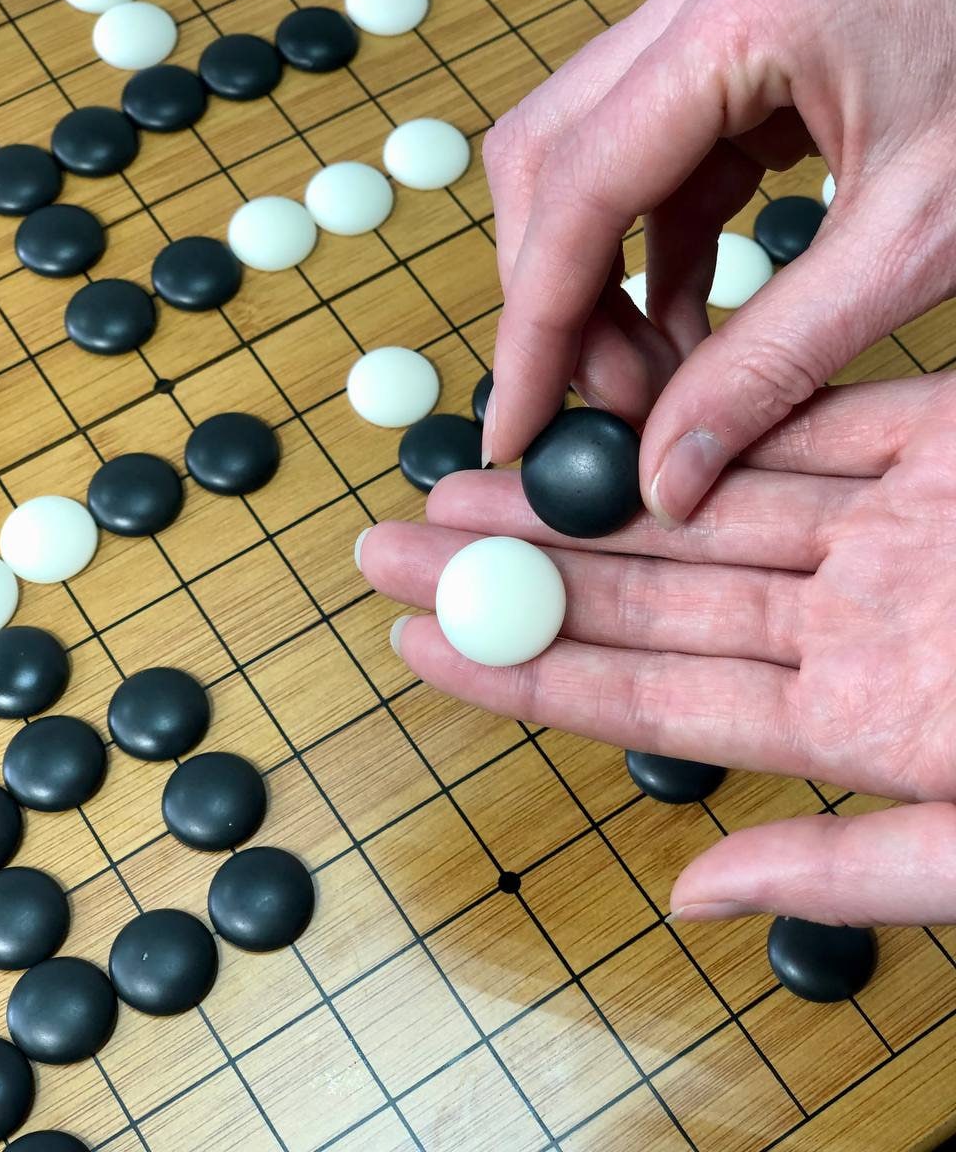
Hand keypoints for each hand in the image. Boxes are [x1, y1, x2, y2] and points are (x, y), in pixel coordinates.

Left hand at [358, 374, 955, 926]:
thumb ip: (846, 870)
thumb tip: (692, 898)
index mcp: (854, 722)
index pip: (650, 695)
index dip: (530, 671)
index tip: (424, 647)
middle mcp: (850, 621)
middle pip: (648, 593)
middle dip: (516, 574)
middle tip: (402, 552)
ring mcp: (888, 527)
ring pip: (697, 498)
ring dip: (579, 493)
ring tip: (466, 488)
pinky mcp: (937, 438)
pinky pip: (805, 414)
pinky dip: (710, 406)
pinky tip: (609, 419)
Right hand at [482, 0, 955, 524]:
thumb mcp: (908, 252)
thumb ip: (773, 365)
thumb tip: (666, 472)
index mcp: (746, 15)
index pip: (582, 185)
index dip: (534, 322)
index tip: (514, 423)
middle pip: (552, 164)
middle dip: (556, 304)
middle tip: (601, 409)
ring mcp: (714, 21)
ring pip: (583, 168)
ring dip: (598, 288)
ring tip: (650, 383)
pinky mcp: (732, 64)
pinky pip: (648, 172)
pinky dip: (650, 263)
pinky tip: (682, 335)